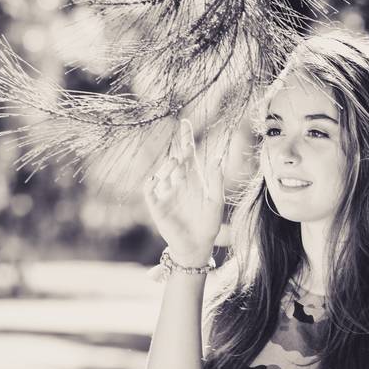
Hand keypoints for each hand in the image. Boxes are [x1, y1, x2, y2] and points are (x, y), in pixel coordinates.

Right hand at [143, 119, 224, 266]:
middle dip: (178, 150)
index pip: (188, 154)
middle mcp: (178, 183)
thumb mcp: (216, 202)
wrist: (196, 246)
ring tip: (176, 162)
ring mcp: (166, 193)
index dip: (186, 138)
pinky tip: (159, 177)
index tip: (184, 122)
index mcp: (193, 180)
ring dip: (168, 166)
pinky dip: (152, 181)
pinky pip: (150, 189)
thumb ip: (216, 181)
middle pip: (174, 159)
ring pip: (163, 172)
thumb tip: (218, 158)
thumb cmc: (208, 225)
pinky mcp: (157, 205)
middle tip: (184, 146)